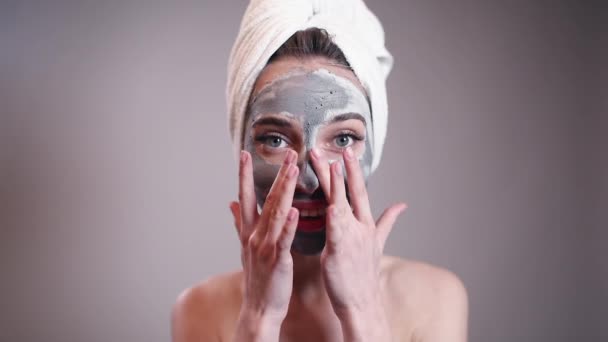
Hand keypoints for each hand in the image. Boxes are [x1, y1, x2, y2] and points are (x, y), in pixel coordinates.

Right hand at [229, 150, 299, 322]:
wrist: (259, 307)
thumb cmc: (257, 277)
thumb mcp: (244, 247)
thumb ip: (239, 222)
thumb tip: (231, 203)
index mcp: (248, 231)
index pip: (244, 196)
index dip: (244, 174)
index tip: (245, 153)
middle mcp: (254, 235)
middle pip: (266, 199)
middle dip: (277, 175)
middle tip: (288, 154)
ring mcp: (265, 246)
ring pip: (276, 214)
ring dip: (285, 191)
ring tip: (293, 171)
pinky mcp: (278, 260)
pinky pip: (284, 239)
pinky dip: (289, 225)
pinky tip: (295, 211)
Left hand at [310, 147, 405, 337]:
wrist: (362, 302)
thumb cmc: (363, 274)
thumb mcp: (378, 243)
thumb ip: (387, 221)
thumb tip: (402, 205)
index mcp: (367, 225)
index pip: (359, 192)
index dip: (354, 171)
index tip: (348, 151)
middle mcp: (361, 227)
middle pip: (354, 193)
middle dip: (348, 169)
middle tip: (341, 148)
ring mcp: (352, 238)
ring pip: (342, 205)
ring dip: (337, 184)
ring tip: (330, 165)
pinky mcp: (340, 251)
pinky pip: (337, 231)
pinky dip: (335, 218)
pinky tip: (331, 206)